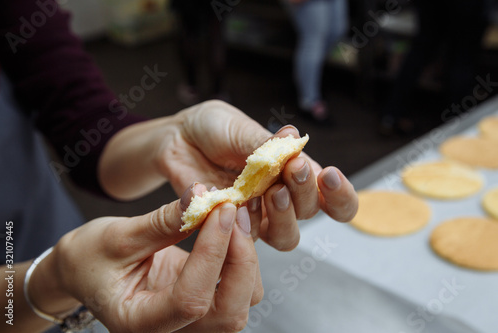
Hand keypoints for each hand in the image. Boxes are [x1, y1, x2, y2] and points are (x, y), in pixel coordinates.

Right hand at [30, 185, 261, 331]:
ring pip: (243, 299)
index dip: (211, 254)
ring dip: (245, 255)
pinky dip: (241, 255)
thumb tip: (201, 196)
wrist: (85, 268)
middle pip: (230, 312)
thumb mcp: (118, 237)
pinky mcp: (204, 298)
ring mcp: (192, 318)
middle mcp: (173, 329)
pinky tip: (229, 225)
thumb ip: (162, 222)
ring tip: (231, 214)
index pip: (190, 301)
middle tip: (232, 211)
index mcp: (141, 323)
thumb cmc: (90, 258)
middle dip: (240, 258)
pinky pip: (238, 285)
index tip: (219, 210)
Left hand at [158, 100, 357, 250]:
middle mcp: (280, 197)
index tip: (329, 176)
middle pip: (310, 213)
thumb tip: (295, 139)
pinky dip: (243, 220)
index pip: (331, 197)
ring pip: (286, 236)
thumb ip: (266, 144)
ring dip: (284, 217)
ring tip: (270, 192)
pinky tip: (231, 200)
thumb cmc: (216, 129)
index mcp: (292, 172)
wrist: (178, 138)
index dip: (341, 195)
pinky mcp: (229, 226)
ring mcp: (256, 215)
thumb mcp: (242, 129)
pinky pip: (245, 236)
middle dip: (305, 191)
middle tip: (293, 168)